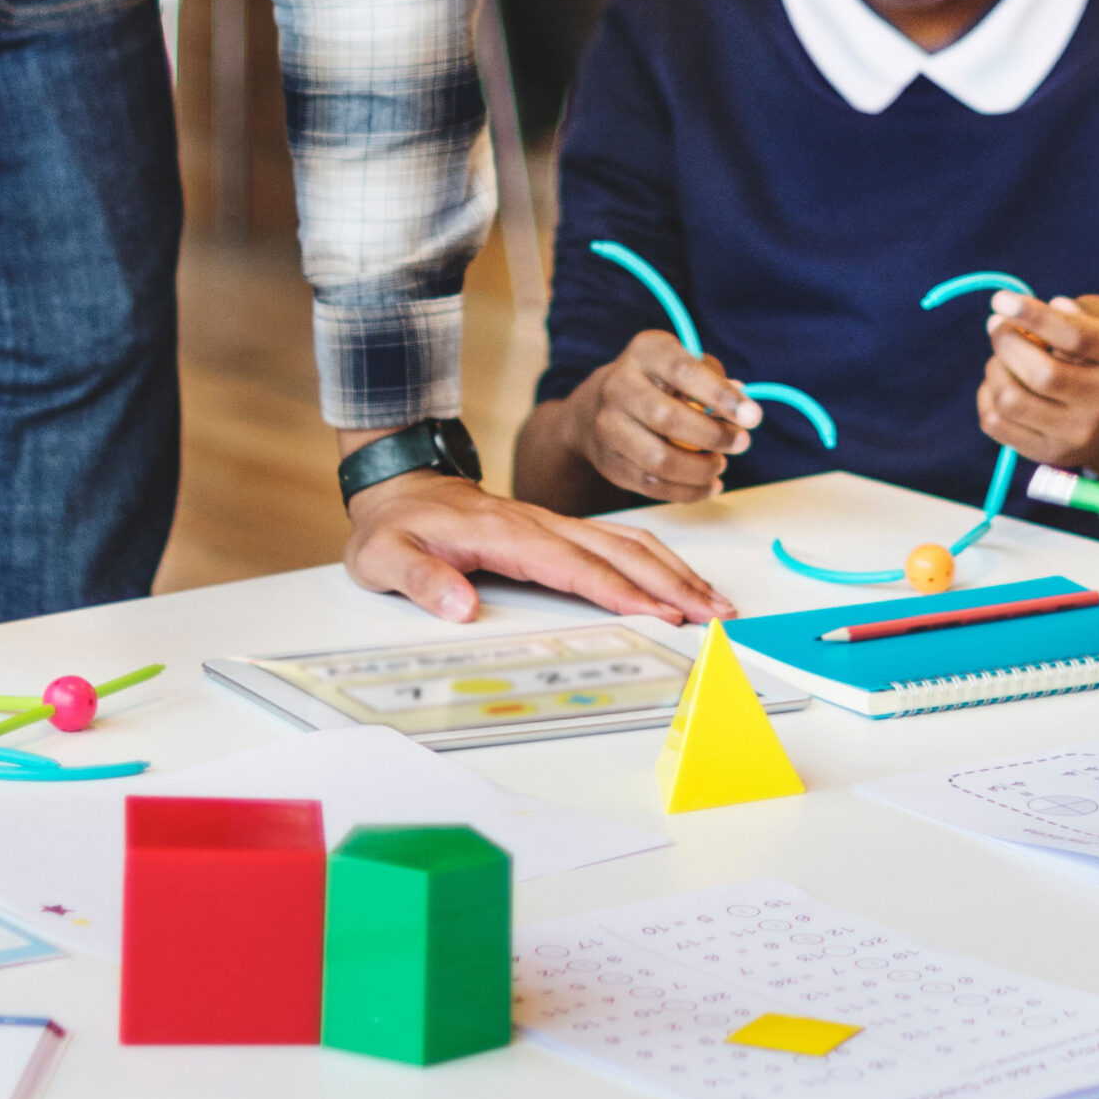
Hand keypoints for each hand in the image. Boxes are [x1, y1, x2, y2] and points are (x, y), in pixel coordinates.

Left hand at [342, 464, 734, 627]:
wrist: (395, 485)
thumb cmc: (391, 526)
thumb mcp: (383, 555)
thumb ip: (420, 579)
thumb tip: (460, 606)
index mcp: (502, 533)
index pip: (571, 564)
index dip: (617, 589)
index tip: (659, 613)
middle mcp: (536, 523)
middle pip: (615, 549)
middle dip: (669, 581)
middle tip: (715, 614)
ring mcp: (549, 523)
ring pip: (624, 540)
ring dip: (672, 569)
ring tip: (715, 600)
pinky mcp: (553, 529)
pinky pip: (613, 541)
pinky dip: (653, 560)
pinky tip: (677, 580)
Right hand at [565, 331, 760, 502]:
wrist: (597, 407)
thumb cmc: (658, 383)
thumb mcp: (682, 362)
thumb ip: (713, 379)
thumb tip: (742, 406)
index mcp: (645, 353)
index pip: (682, 370)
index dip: (720, 395)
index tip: (753, 417)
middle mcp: (618, 386)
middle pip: (667, 419)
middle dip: (713, 436)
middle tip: (741, 443)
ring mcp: (608, 427)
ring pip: (658, 460)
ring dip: (700, 469)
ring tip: (720, 465)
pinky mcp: (609, 462)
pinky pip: (652, 486)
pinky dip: (688, 491)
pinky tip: (709, 484)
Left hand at [979, 293, 1098, 482]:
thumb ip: (1082, 310)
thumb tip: (1054, 305)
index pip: (1075, 337)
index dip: (1032, 315)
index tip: (1000, 299)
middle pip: (1040, 372)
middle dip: (1006, 341)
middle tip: (999, 327)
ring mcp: (1075, 432)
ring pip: (1011, 399)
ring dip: (995, 368)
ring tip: (1004, 358)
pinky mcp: (1048, 452)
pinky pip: (995, 423)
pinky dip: (986, 396)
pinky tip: (1000, 384)